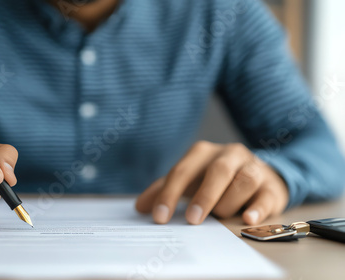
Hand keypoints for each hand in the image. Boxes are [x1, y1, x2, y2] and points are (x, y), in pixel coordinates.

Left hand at [136, 141, 288, 224]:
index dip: (170, 194)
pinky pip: (266, 195)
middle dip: (203, 196)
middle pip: (217, 171)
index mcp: (203, 153)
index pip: (183, 171)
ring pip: (244, 180)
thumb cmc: (214, 180)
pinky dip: (257, 208)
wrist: (258, 176)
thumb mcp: (188, 181)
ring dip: (229, 202)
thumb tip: (140, 207)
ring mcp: (253, 168)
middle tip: (192, 220)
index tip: (160, 217)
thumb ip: (163, 191)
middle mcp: (230, 155)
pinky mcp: (272, 186)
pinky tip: (247, 219)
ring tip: (220, 217)